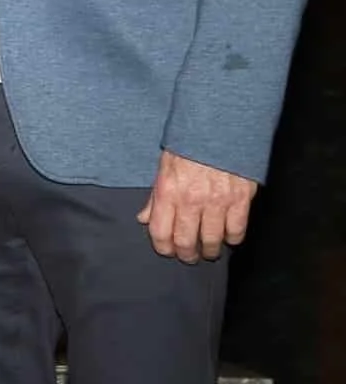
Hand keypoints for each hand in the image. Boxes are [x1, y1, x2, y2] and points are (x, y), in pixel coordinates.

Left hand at [137, 150, 256, 261]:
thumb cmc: (188, 145)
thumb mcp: (163, 166)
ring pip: (212, 241)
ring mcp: (217, 202)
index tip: (167, 251)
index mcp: (168, 191)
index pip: (160, 231)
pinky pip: (236, 231)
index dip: (163, 247)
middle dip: (186, 254)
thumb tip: (144, 219)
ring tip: (208, 250)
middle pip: (186, 241)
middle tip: (189, 256)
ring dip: (209, 250)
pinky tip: (228, 237)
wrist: (219, 128)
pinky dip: (232, 238)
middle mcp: (191, 200)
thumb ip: (155, 196)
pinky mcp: (240, 200)